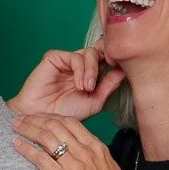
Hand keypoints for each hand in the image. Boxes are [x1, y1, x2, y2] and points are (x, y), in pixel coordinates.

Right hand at [9, 46, 124, 118]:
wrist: (43, 120)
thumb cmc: (66, 113)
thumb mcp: (95, 101)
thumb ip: (109, 85)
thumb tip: (125, 70)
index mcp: (90, 72)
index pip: (106, 56)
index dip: (116, 58)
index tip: (125, 67)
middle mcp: (79, 64)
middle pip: (100, 49)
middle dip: (108, 57)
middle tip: (113, 66)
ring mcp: (67, 60)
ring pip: (89, 53)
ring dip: (92, 70)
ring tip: (87, 88)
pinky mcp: (54, 58)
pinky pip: (74, 57)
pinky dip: (81, 71)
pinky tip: (79, 85)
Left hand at [10, 114, 139, 169]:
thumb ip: (101, 162)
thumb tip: (95, 158)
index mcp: (97, 149)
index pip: (71, 123)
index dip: (52, 117)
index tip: (40, 117)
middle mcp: (85, 152)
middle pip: (55, 126)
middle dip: (36, 119)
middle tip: (22, 118)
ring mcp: (74, 166)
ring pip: (46, 138)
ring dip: (28, 129)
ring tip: (15, 126)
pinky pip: (40, 160)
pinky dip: (26, 150)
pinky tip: (17, 144)